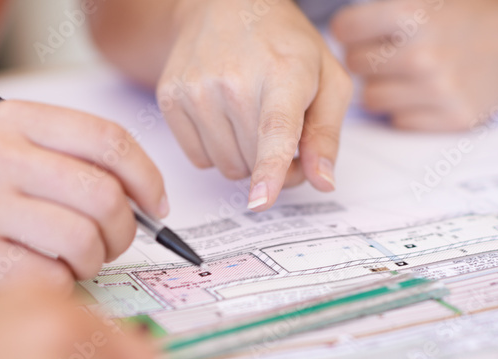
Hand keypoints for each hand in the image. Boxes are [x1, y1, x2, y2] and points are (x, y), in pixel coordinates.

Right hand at [0, 100, 168, 299]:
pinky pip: (51, 280)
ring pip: (83, 242)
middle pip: (104, 196)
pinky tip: (38, 278)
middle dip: (122, 230)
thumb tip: (146, 201)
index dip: (146, 178)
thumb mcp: (0, 148)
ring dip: (90, 262)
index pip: (108, 140)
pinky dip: (59, 287)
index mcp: (11, 121)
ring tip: (69, 262)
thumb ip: (68, 162)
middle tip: (110, 244)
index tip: (155, 205)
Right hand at [158, 0, 351, 210]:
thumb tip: (322, 181)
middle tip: (280, 136)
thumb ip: (326, 135)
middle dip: (272, 165)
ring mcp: (196, 89)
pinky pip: (199, 159)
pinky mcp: (170, 97)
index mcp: (283, 73)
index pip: (274, 130)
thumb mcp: (327, 79)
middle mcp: (233, 80)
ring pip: (226, 167)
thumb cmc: (283, 44)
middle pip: (253, 162)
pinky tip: (223, 116)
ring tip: (251, 120)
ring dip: (244, 158)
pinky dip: (215, 149)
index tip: (261, 200)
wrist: (224, 5)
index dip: (270, 169)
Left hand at [331, 0, 497, 130]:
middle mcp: (423, 53)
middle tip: (392, 51)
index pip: (344, 31)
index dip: (351, 30)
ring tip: (410, 70)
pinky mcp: (453, 118)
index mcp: (413, 13)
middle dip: (367, 57)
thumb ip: (385, 8)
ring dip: (384, 86)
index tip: (363, 31)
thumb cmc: (473, 13)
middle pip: (355, 65)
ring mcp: (439, 90)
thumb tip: (338, 27)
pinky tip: (429, 91)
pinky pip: (399, 121)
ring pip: (372, 98)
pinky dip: (408, 108)